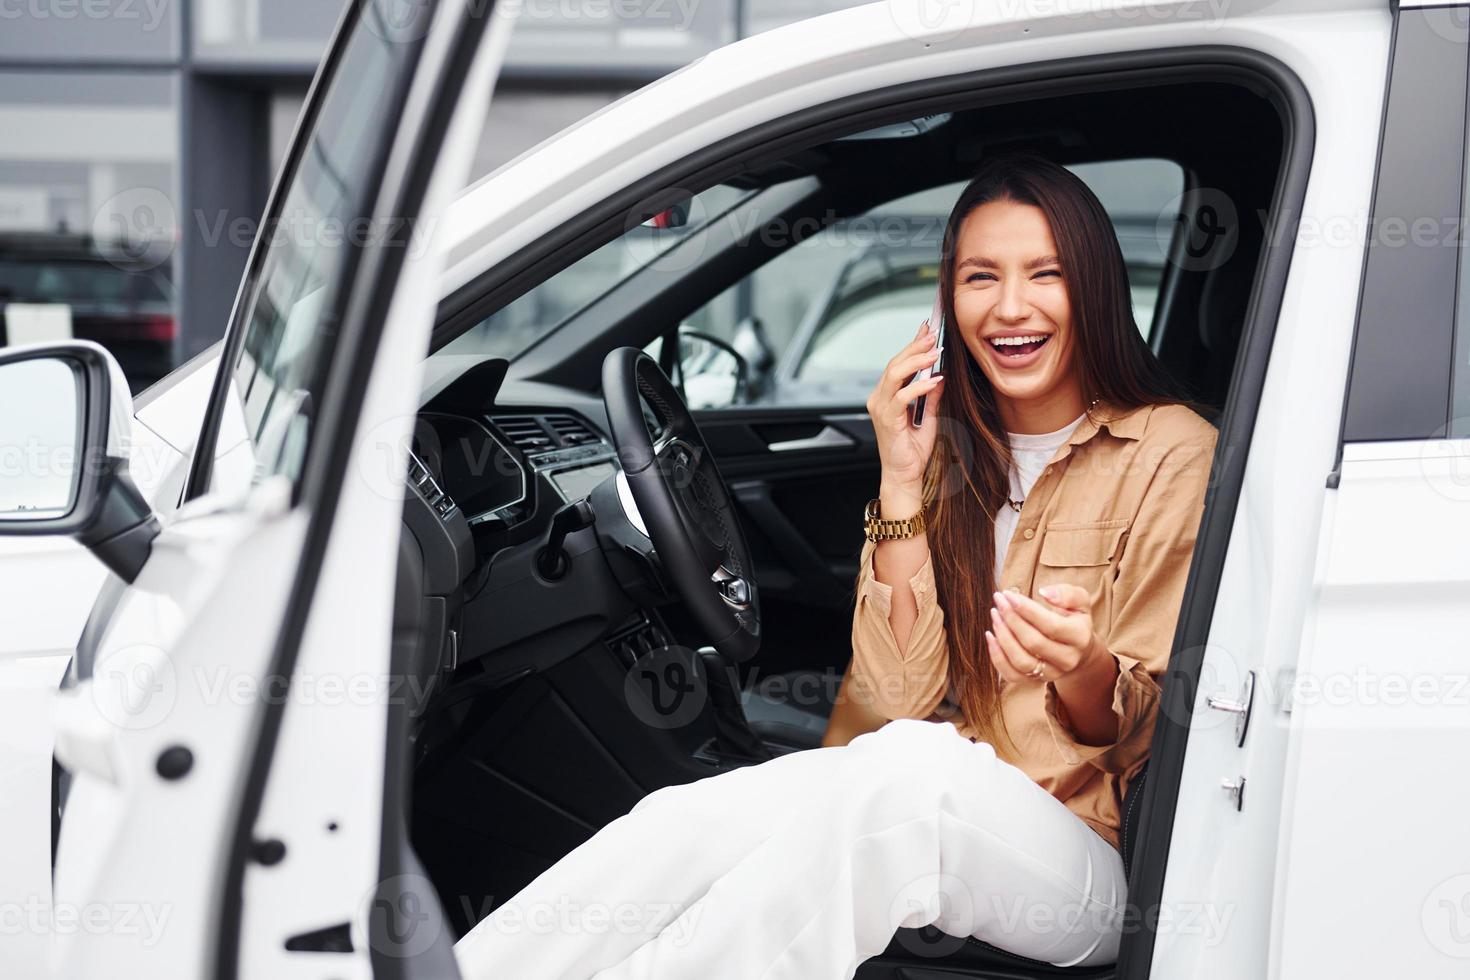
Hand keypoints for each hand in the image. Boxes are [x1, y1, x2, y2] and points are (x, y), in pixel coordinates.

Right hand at [865, 319, 945, 500]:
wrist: (905, 476)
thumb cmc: (913, 451)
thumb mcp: (929, 417)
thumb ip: (932, 396)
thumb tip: (940, 375)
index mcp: (886, 396)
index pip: (898, 364)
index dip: (912, 345)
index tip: (926, 328)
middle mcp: (879, 399)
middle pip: (894, 364)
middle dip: (915, 347)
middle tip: (933, 334)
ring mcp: (880, 408)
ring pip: (894, 375)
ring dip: (916, 361)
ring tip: (934, 351)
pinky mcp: (887, 420)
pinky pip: (901, 397)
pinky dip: (919, 386)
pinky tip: (935, 380)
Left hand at [985, 585, 1105, 684]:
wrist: (1079, 650)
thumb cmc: (1074, 619)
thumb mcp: (1080, 601)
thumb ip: (1067, 593)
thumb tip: (1044, 592)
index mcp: (1080, 637)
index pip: (1050, 625)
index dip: (1026, 610)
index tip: (1009, 595)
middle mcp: (1068, 659)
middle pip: (1033, 643)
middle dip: (1011, 619)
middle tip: (999, 600)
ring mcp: (1052, 673)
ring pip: (1021, 661)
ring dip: (1003, 637)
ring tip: (995, 615)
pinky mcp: (1036, 681)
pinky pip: (1012, 675)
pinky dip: (997, 657)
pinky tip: (991, 636)